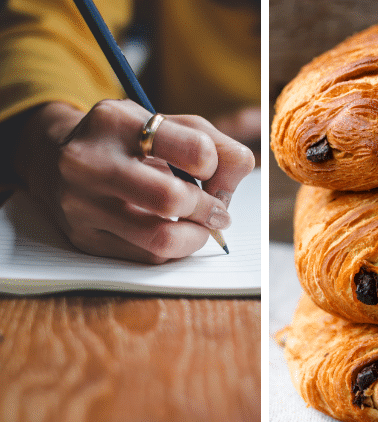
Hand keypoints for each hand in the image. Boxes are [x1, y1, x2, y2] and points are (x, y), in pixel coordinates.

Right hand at [13, 100, 254, 263]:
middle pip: (175, 198)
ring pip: (162, 239)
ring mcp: (80, 204)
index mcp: (116, 121)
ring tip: (199, 226)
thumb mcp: (168, 124)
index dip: (217, 166)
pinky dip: (172, 249)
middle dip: (209, 210)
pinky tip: (169, 231)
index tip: (211, 171)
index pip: (197, 151)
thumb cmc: (129, 141)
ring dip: (195, 237)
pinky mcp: (83, 238)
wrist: (55, 158)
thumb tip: (236, 182)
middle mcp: (89, 161)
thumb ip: (216, 145)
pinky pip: (147, 258)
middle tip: (218, 212)